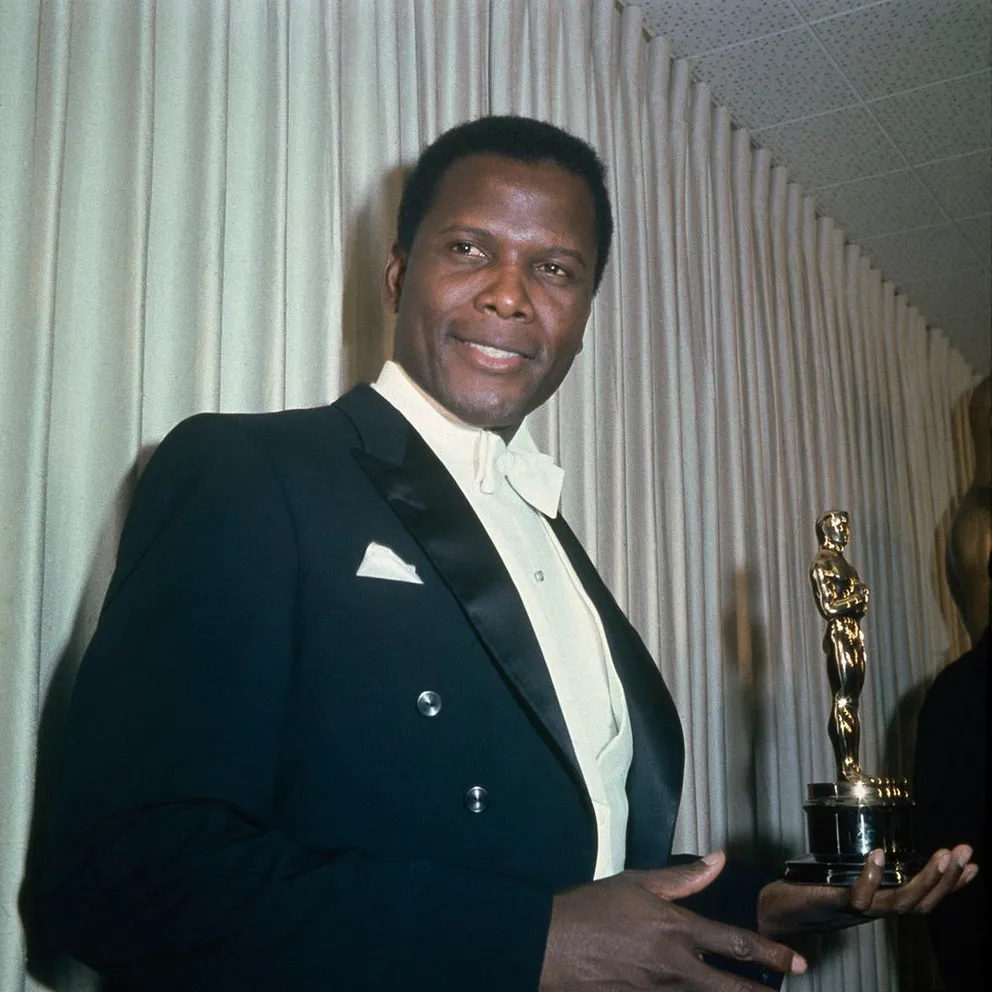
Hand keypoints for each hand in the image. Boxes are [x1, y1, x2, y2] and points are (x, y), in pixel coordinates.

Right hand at [540, 852, 806, 989]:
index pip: (735, 944)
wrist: (549, 945)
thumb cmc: (591, 908)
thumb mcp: (636, 882)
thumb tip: (718, 859)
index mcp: (675, 929)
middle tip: (787, 988)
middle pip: (731, 989)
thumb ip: (682, 877)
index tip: (797, 963)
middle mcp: (674, 966)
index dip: (771, 955)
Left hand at [758, 845, 978, 937]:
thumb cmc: (809, 893)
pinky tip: (880, 855)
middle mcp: (874, 911)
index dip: (950, 886)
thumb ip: (867, 873)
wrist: (774, 912)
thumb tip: (886, 850)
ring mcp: (854, 910)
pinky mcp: (832, 903)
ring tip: (941, 856)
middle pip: (921, 903)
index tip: (972, 865)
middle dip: (947, 879)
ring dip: (923, 880)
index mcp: (880, 904)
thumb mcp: (847, 880)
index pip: (925, 899)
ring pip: (899, 903)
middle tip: (964, 852)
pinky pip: (858, 897)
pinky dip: (871, 878)